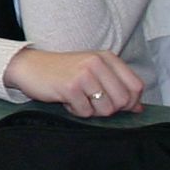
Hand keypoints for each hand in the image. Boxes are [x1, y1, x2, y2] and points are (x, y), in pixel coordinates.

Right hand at [3, 47, 145, 116]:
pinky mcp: (70, 87)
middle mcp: (98, 63)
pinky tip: (67, 100)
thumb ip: (117, 86)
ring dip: (92, 111)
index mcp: (107, 58)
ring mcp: (84, 74)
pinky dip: (76, 111)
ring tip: (79, 99)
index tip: (117, 105)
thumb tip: (139, 108)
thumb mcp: (94, 72)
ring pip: (106, 109)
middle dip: (110, 109)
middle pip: (123, 101)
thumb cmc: (64, 71)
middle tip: (93, 103)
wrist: (30, 67)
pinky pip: (85, 112)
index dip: (131, 102)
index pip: (136, 86)